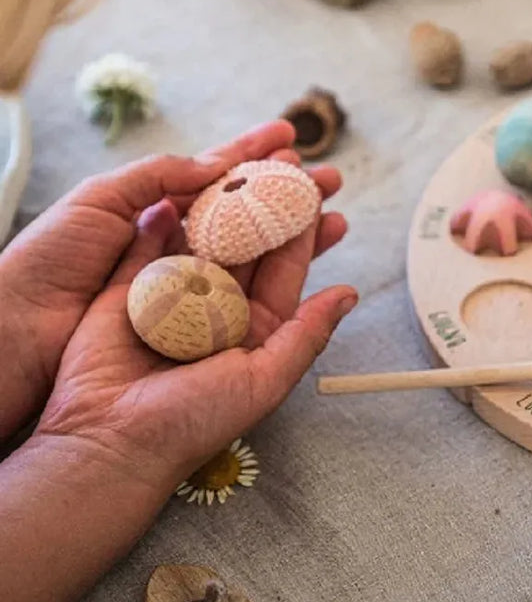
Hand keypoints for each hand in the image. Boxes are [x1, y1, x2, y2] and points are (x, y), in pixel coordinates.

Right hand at [34, 165, 356, 492]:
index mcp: (254, 328)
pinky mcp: (129, 287)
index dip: (304, 231)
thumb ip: (306, 334)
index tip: (321, 193)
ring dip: (222, 200)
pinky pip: (150, 242)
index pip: (285, 269)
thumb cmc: (194, 421)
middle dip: (268, 205)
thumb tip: (349, 293)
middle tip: (289, 165)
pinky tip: (185, 181)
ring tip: (243, 161)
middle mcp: (217, 307)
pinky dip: (166, 213)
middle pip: (249, 244)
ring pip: (204, 235)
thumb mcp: (266, 379)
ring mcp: (173, 294)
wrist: (113, 440)